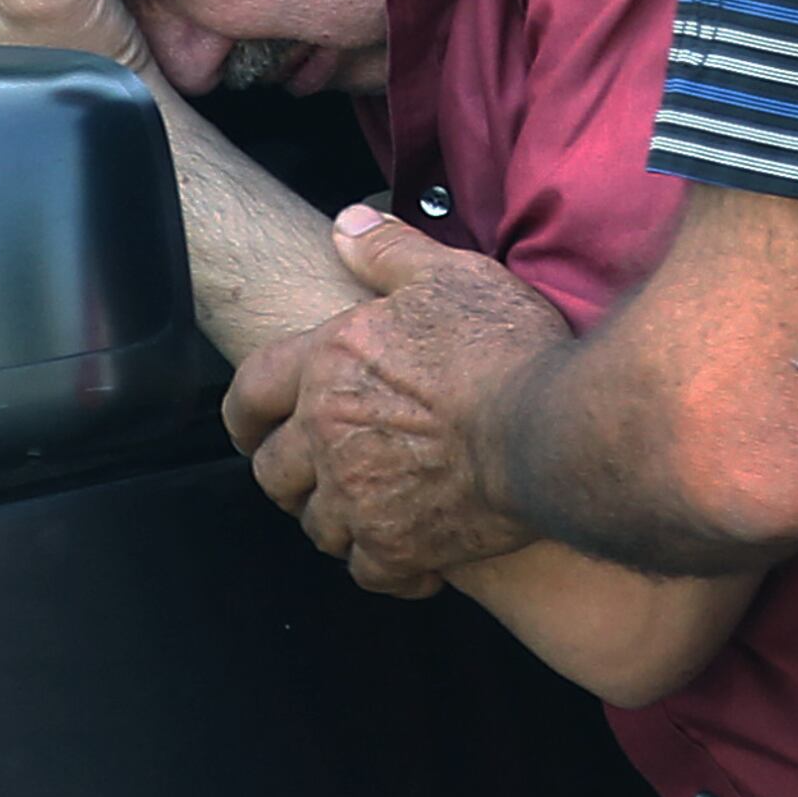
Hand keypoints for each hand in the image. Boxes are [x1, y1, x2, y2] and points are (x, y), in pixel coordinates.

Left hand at [226, 209, 561, 595]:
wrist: (552, 429)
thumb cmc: (505, 347)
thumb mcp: (452, 276)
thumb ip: (391, 252)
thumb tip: (346, 225)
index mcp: (330, 364)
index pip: (251, 392)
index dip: (246, 413)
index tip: (252, 428)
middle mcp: (327, 435)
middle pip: (274, 471)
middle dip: (291, 474)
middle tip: (319, 472)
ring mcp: (357, 498)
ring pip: (317, 525)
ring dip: (337, 520)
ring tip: (371, 510)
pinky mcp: (396, 547)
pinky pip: (369, 571)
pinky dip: (387, 567)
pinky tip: (416, 557)